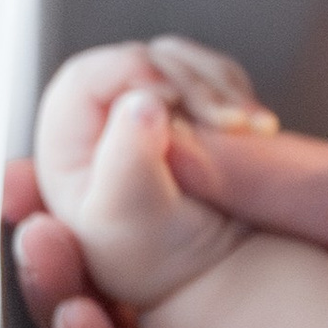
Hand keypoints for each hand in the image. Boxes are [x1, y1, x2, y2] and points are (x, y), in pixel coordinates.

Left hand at [28, 40, 277, 318]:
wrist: (214, 266)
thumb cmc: (157, 253)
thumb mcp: (132, 216)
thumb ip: (129, 161)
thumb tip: (141, 103)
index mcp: (69, 140)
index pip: (87, 77)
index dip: (131, 74)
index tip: (174, 95)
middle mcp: (103, 115)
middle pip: (142, 62)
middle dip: (193, 85)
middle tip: (229, 122)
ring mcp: (149, 104)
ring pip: (182, 61)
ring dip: (224, 89)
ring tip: (252, 128)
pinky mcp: (188, 103)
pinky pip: (213, 74)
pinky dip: (238, 93)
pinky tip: (258, 126)